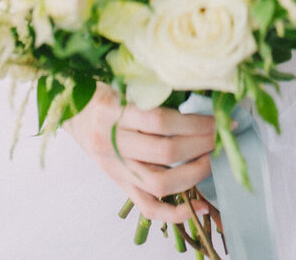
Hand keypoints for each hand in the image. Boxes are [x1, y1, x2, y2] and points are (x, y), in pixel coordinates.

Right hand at [64, 83, 214, 222]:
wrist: (74, 113)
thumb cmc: (101, 92)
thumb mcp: (121, 83)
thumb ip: (150, 91)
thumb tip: (197, 93)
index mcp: (112, 112)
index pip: (161, 121)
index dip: (195, 122)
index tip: (219, 119)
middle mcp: (112, 143)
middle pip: (165, 152)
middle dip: (201, 145)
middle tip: (221, 137)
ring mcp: (116, 168)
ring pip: (159, 184)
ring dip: (194, 174)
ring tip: (212, 160)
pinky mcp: (120, 184)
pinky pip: (147, 207)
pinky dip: (175, 212)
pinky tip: (198, 205)